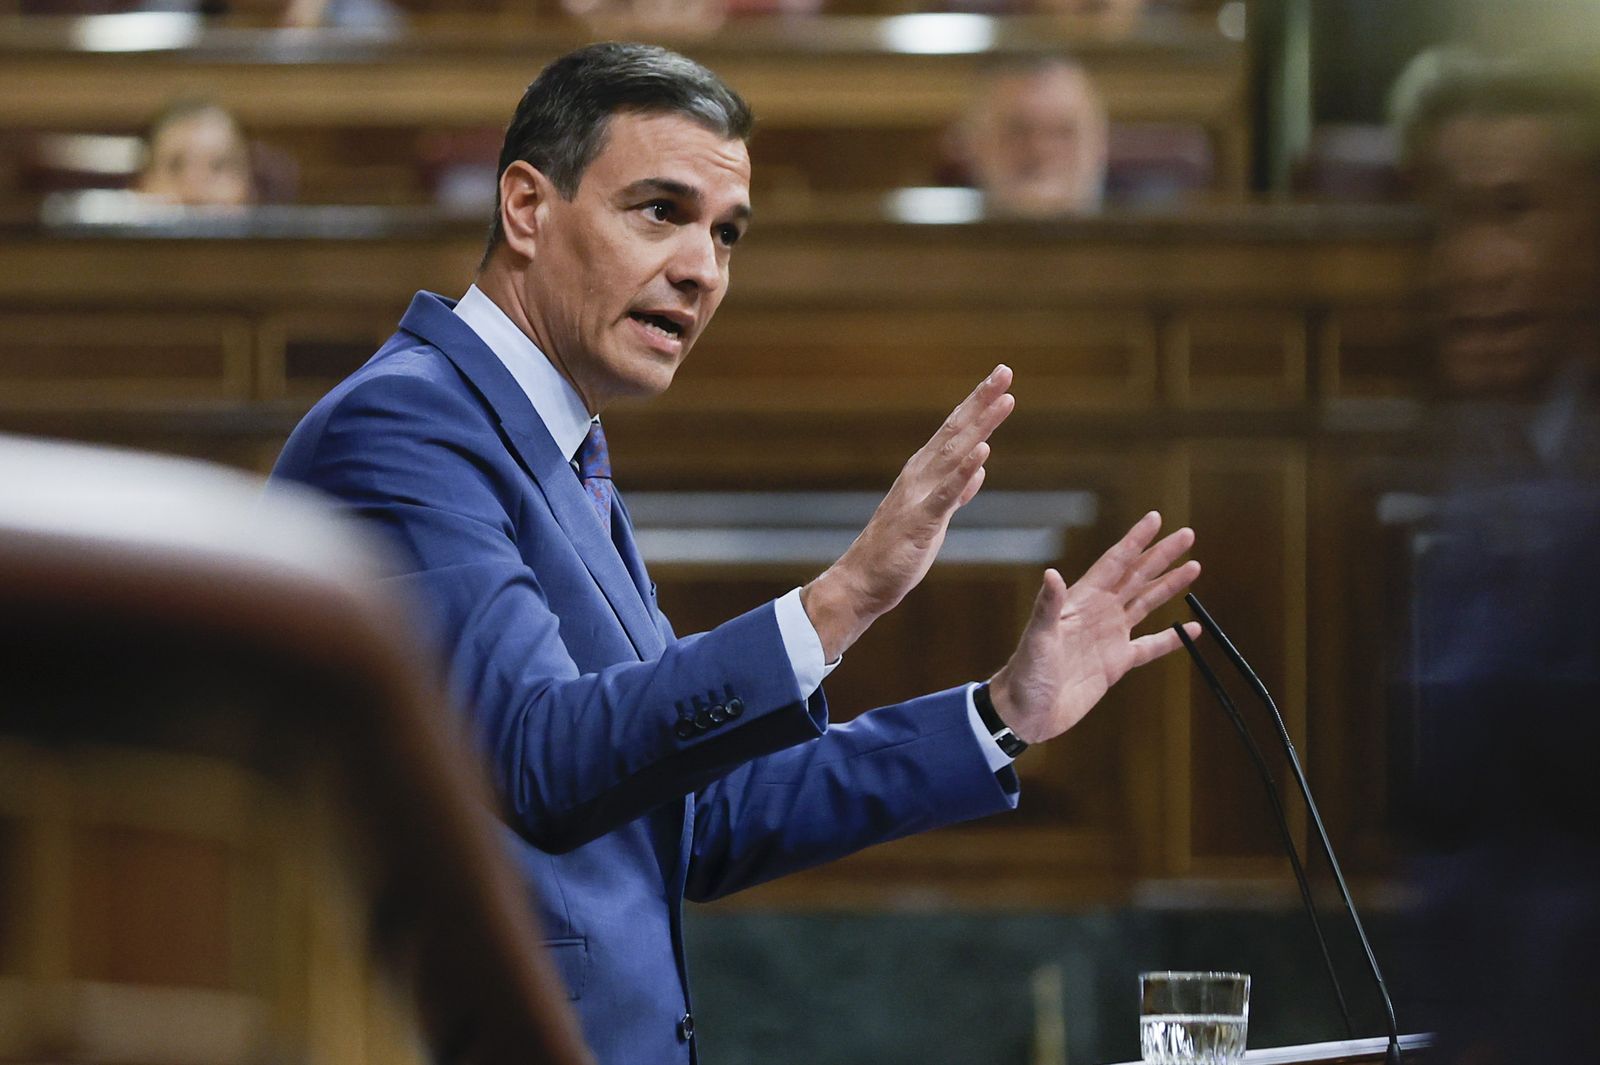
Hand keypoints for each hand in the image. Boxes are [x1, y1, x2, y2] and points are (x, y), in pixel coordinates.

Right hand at [802, 364, 1014, 659]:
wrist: (862, 582)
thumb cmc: (896, 551)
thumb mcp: (935, 517)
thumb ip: (957, 491)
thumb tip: (978, 467)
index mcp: (924, 473)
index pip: (956, 432)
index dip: (978, 405)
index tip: (1000, 380)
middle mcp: (920, 476)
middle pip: (957, 431)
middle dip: (982, 400)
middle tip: (1005, 371)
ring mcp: (919, 496)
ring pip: (955, 454)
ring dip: (980, 425)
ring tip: (1004, 400)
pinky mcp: (921, 522)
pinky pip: (946, 495)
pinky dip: (963, 472)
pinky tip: (981, 453)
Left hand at [989, 512, 1200, 743]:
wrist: (1027, 712)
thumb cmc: (1026, 673)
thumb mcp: (1038, 638)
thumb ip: (1048, 607)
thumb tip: (1053, 574)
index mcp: (1081, 601)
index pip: (1115, 563)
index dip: (1135, 541)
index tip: (1155, 519)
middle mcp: (1099, 613)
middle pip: (1137, 577)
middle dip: (1161, 556)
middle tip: (1187, 534)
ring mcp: (1109, 637)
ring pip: (1146, 604)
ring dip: (1169, 586)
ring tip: (1194, 567)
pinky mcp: (1116, 663)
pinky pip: (1150, 646)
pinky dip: (1171, 638)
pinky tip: (1191, 629)